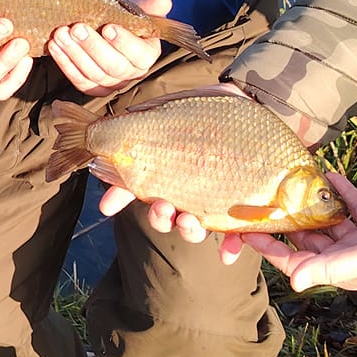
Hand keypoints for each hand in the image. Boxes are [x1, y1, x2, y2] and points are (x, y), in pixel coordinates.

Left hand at [48, 0, 168, 97]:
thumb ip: (149, 6)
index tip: (108, 27)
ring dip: (74, 54)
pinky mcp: (93, 87)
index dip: (123, 42)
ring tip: (60, 35)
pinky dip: (65, 64)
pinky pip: (79, 80)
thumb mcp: (136, 7)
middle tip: (76, 28)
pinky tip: (54, 47)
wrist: (107, 24)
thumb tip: (163, 2)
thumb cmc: (123, 16)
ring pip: (93, 74)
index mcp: (147, 55)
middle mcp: (132, 73)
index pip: (139, 54)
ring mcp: (112, 83)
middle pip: (113, 67)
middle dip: (93, 47)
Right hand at [94, 79, 245, 257]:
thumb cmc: (212, 106)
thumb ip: (144, 121)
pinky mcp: (243, 207)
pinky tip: (227, 254)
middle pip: (167, 216)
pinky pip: (238, 234)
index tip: (106, 206)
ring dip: (187, 230)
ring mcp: (215, 201)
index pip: (136, 186)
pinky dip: (231, 247)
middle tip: (161, 208)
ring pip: (195, 228)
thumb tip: (102, 135)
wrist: (254, 102)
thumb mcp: (175, 108)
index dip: (120, 199)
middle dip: (160, 218)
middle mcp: (188, 192)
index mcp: (168, 172)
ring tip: (188, 220)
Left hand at [240, 172, 356, 292]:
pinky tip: (331, 174)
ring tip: (296, 186)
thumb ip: (324, 268)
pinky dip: (343, 193)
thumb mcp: (354, 262)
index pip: (292, 259)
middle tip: (267, 202)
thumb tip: (291, 282)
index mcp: (334, 268)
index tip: (246, 232)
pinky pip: (353, 208)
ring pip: (329, 222)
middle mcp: (342, 256)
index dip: (269, 248)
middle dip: (288, 222)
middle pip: (306, 239)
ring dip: (314, 206)